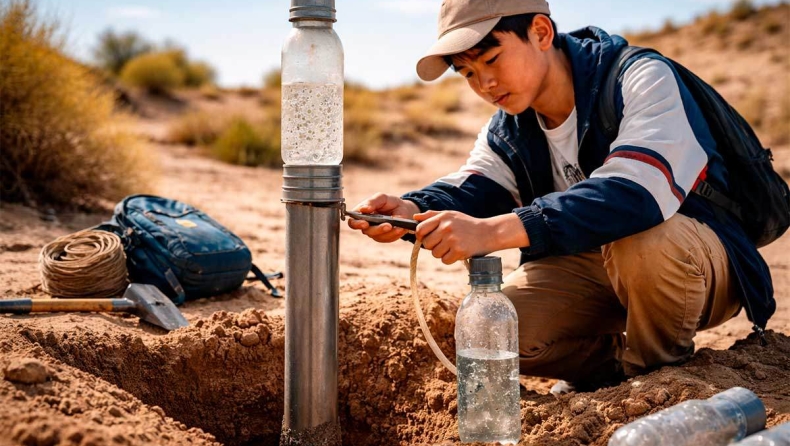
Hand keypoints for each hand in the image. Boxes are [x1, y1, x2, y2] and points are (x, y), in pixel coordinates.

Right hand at [347, 193, 420, 242]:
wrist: (403, 209)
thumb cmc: (389, 202)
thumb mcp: (381, 198)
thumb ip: (372, 202)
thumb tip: (363, 209)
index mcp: (361, 214)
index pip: (353, 222)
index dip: (356, 224)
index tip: (365, 223)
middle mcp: (366, 225)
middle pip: (366, 231)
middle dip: (377, 229)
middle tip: (387, 225)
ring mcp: (375, 232)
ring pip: (378, 236)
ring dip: (387, 232)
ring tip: (395, 226)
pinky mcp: (385, 237)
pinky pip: (388, 238)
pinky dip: (395, 234)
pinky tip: (400, 228)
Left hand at [414, 211, 529, 263]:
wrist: (489, 232)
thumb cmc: (467, 224)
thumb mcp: (451, 215)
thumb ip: (432, 215)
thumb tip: (415, 217)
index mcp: (443, 217)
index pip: (420, 229)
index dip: (420, 236)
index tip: (426, 238)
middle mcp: (446, 227)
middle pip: (427, 244)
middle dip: (433, 246)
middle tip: (444, 243)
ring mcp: (453, 239)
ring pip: (435, 254)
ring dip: (442, 253)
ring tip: (452, 247)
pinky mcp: (459, 251)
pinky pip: (445, 260)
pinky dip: (450, 259)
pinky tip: (458, 252)